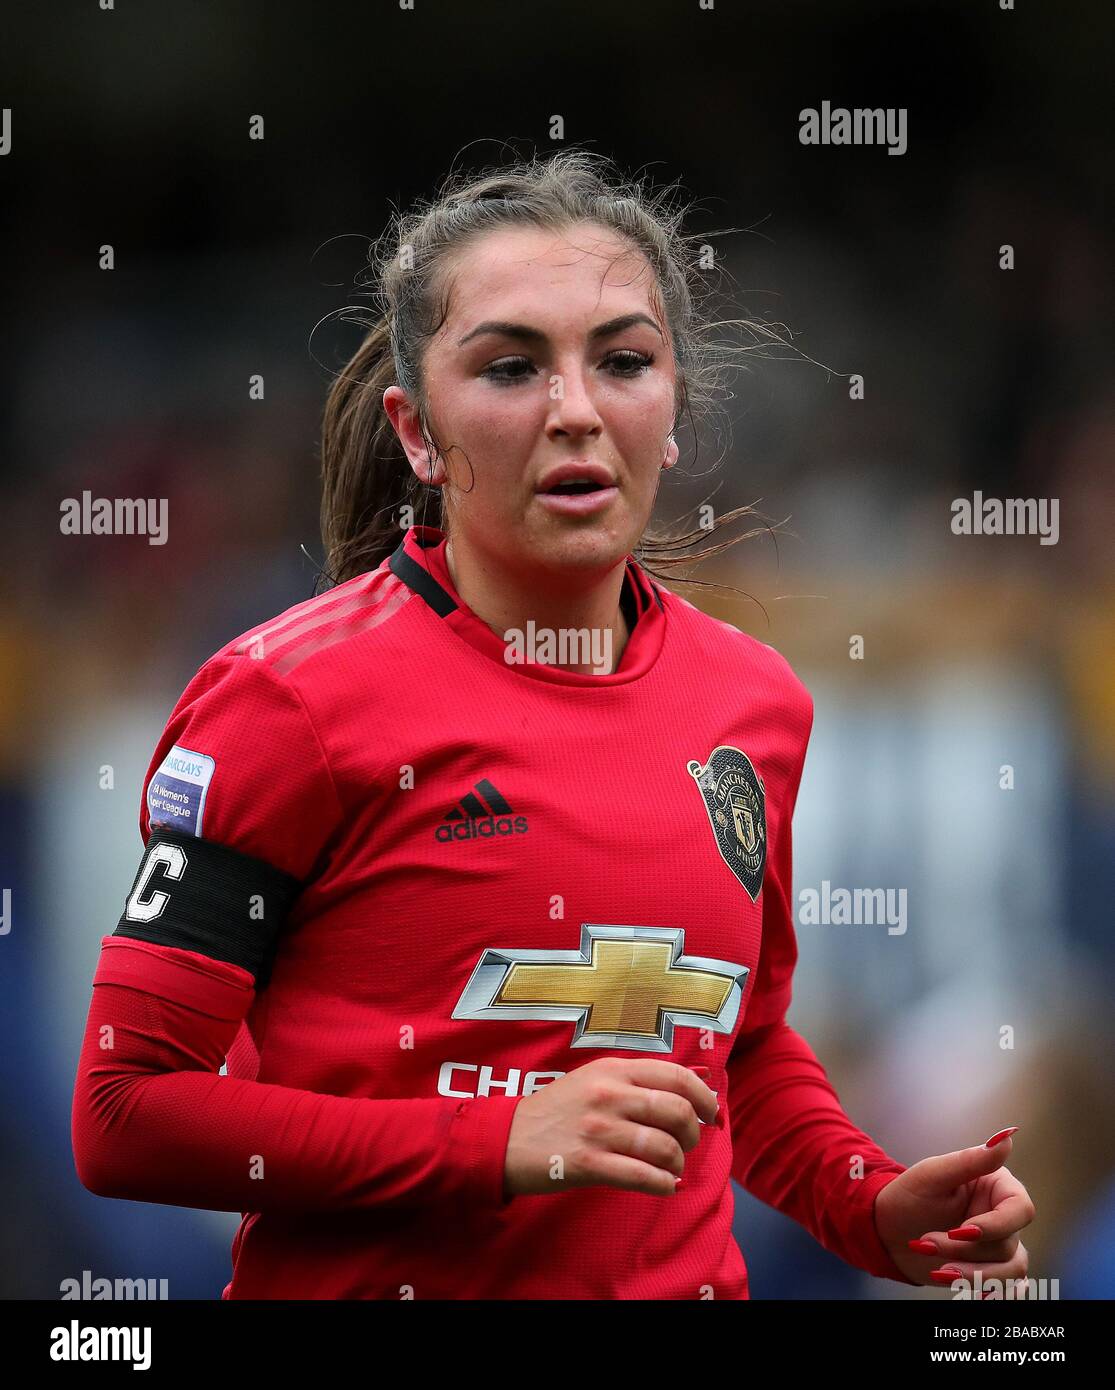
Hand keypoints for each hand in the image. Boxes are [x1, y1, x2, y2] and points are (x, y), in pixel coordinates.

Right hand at [502, 1057, 718, 1197]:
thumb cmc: (557, 1110)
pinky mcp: (588, 1163)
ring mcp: (598, 1129)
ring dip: (677, 1163)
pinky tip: (663, 1187)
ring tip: (671, 1169)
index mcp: (614, 1069)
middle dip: (693, 1134)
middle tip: (687, 1145)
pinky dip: (663, 1185)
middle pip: (677, 1111)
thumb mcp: (595, 1079)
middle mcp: (609, 1094)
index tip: (714, 1115)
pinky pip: (642, 1176)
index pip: (676, 1076)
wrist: (505, 1138)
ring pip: (663, 1147)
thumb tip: (697, 1081)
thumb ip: (639, 1080)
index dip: (705, 1097)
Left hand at [873, 1127, 1034, 1293]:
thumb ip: (971, 1160)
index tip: (961, 1231)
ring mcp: (998, 1246)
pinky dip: (986, 1289)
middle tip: (927, 1243)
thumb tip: (1007, 1136)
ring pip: (1009, 1270)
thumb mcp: (933, 1175)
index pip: (1019, 1209)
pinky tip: (964, 1288)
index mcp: (996, 1186)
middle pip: (1007, 1244)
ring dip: (972, 1274)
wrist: (887, 1231)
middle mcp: (1003, 1216)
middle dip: (966, 1250)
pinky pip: (1006, 1287)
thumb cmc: (908, 1195)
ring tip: (936, 1270)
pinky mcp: (989, 1269)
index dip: (996, 1225)